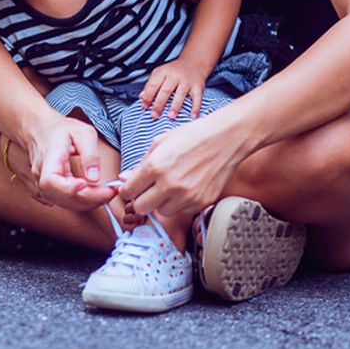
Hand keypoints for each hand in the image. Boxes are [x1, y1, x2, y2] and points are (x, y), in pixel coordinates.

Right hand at [22, 114, 117, 211]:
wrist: (42, 130)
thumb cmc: (62, 129)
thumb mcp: (82, 132)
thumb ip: (90, 154)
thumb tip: (94, 178)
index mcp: (49, 157)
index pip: (51, 181)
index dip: (69, 188)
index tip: (87, 183)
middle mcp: (41, 174)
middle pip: (61, 197)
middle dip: (90, 198)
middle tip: (111, 190)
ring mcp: (41, 185)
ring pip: (63, 203)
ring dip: (87, 202)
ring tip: (105, 191)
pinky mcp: (46, 191)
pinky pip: (62, 203)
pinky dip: (79, 203)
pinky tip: (91, 194)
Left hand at [118, 115, 244, 216]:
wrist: (226, 138)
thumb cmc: (192, 136)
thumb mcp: (160, 143)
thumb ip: (140, 164)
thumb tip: (124, 178)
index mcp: (155, 167)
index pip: (128, 192)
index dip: (128, 190)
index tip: (133, 187)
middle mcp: (170, 185)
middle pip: (141, 208)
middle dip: (141, 199)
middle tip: (149, 189)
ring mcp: (187, 197)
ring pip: (162, 212)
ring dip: (162, 202)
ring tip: (172, 185)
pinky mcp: (201, 203)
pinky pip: (181, 211)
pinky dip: (180, 202)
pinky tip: (187, 186)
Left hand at [140, 57, 208, 119]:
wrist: (193, 62)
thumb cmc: (175, 70)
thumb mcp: (161, 72)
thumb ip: (151, 84)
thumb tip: (142, 97)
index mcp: (164, 72)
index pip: (153, 84)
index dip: (148, 96)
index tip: (144, 106)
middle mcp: (175, 76)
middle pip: (166, 90)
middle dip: (159, 104)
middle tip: (154, 115)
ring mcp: (187, 81)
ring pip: (180, 94)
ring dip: (175, 106)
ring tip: (170, 116)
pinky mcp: (197, 87)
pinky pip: (197, 98)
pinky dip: (195, 108)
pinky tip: (192, 116)